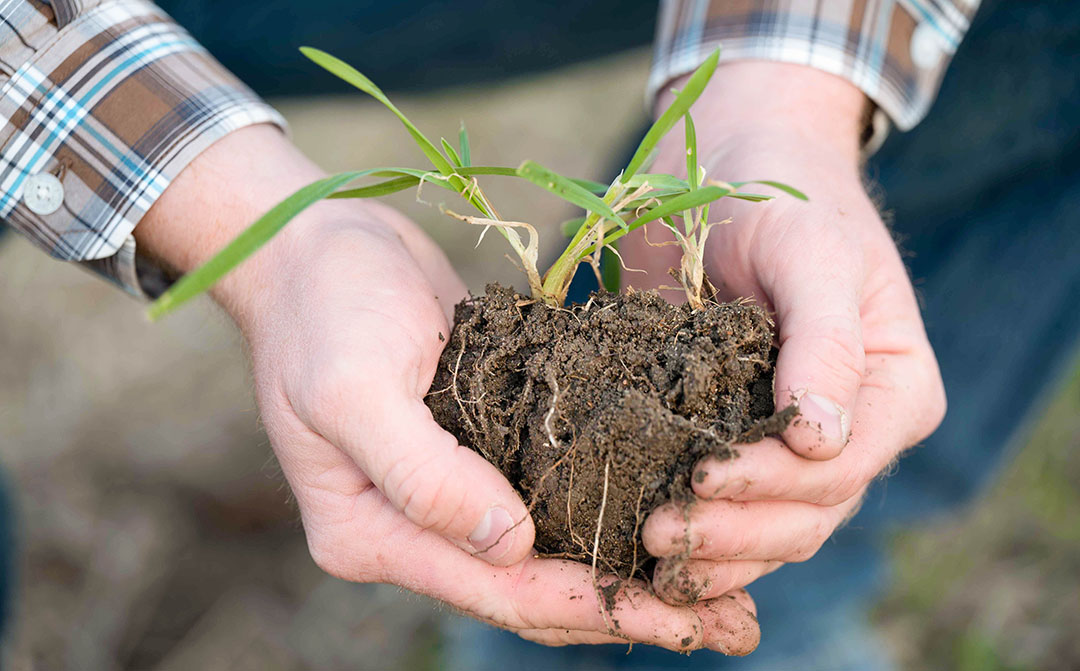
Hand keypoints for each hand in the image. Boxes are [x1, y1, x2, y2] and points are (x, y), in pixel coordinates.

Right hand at [138, 126, 761, 651]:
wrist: (316, 245)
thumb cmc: (323, 309)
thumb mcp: (356, 390)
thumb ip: (425, 476)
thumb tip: (515, 546)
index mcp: (374, 534)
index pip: (498, 589)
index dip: (593, 606)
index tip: (683, 616)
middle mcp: (412, 529)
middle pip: (532, 590)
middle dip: (628, 611)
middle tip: (733, 625)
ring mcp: (446, 492)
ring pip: (549, 553)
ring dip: (629, 574)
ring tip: (721, 592)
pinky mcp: (477, 447)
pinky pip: (549, 497)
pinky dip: (606, 514)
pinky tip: (668, 514)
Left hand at [623, 63, 946, 602]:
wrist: (733, 162)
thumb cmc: (784, 197)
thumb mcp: (812, 255)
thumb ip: (827, 343)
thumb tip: (823, 441)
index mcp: (891, 390)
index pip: (840, 466)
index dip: (773, 483)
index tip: (703, 476)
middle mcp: (850, 431)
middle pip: (805, 514)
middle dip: (735, 532)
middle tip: (658, 532)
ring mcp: (789, 444)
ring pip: (766, 529)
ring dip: (710, 549)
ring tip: (645, 548)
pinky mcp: (732, 439)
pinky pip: (723, 507)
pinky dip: (691, 531)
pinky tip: (640, 546)